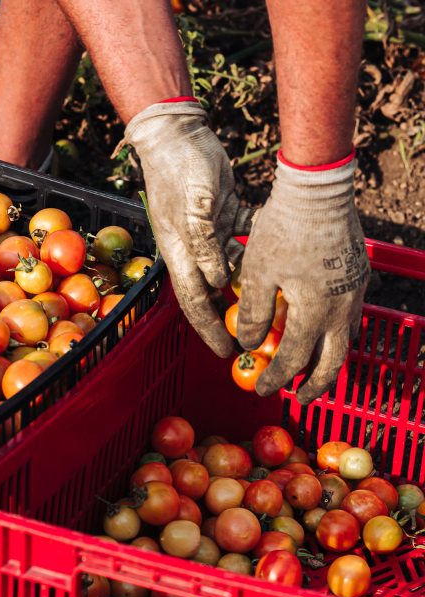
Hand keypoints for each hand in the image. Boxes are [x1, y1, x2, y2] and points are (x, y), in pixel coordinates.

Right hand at [125, 101, 252, 356]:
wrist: (175, 134)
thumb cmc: (180, 170)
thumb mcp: (194, 208)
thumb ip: (205, 246)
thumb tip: (218, 282)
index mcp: (181, 254)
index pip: (195, 302)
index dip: (210, 330)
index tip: (227, 352)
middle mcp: (193, 250)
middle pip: (213, 294)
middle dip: (230, 318)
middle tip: (255, 339)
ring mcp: (207, 234)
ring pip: (230, 271)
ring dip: (249, 288)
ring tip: (274, 307)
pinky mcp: (221, 216)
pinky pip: (242, 241)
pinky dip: (257, 252)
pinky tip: (278, 258)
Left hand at [236, 154, 369, 404]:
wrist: (318, 188)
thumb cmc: (282, 230)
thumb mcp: (257, 274)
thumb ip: (252, 313)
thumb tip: (247, 343)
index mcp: (314, 312)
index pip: (294, 358)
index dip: (276, 377)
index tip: (262, 389)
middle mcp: (341, 308)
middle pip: (333, 360)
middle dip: (315, 384)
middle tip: (299, 398)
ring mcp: (354, 291)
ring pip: (345, 339)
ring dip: (327, 359)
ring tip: (311, 370)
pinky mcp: (358, 275)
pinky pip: (349, 316)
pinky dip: (334, 334)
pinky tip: (321, 331)